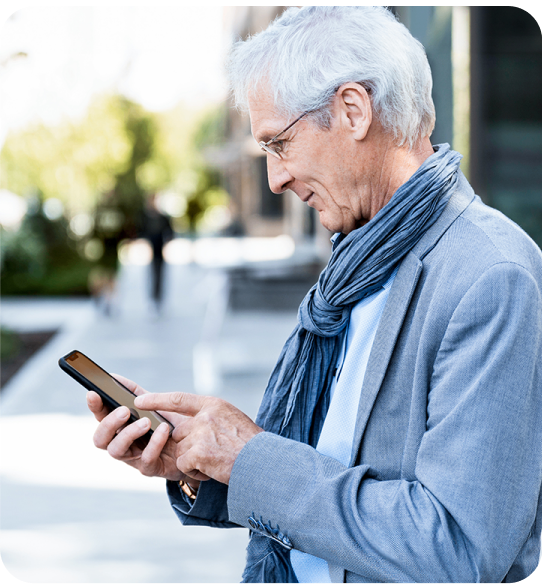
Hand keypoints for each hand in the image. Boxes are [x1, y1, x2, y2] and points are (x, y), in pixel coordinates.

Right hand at [87, 375, 204, 485]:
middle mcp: (122, 444)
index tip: (93, 393)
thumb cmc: (168, 423)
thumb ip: (134, 392)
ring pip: (116, 451)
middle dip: (109, 424)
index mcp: (119, 427)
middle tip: (124, 410)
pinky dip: (154, 443)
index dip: (94, 406)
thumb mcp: (152, 404)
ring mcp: (134, 458)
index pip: (100, 417)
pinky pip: (146, 459)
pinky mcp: (151, 468)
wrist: (194, 443)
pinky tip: (164, 430)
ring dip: (129, 433)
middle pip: (100, 439)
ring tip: (146, 421)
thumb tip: (114, 377)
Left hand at [134, 393, 263, 484]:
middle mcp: (205, 416)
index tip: (139, 400)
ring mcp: (201, 434)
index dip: (157, 399)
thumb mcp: (232, 419)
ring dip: (193, 460)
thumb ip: (210, 417)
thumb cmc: (251, 444)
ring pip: (181, 449)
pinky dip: (195, 471)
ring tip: (216, 460)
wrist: (263, 462)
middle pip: (179, 431)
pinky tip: (212, 469)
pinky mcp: (198, 452)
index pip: (178, 399)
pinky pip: (184, 464)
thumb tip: (190, 425)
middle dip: (188, 445)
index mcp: (213, 404)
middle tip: (211, 452)